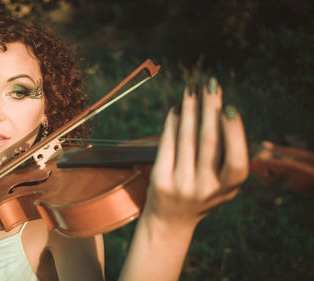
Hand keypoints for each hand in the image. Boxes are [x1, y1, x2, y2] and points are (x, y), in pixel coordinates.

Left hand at [144, 78, 248, 227]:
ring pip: (186, 140)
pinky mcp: (160, 182)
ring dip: (190, 110)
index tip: (229, 108)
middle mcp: (205, 189)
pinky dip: (172, 125)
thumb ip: (225, 157)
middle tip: (210, 84)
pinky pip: (167, 145)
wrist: (170, 221)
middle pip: (209, 142)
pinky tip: (176, 110)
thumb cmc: (200, 193)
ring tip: (192, 90)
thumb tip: (219, 110)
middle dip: (210, 109)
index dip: (234, 134)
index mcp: (227, 189)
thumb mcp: (221, 184)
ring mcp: (181, 186)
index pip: (236, 161)